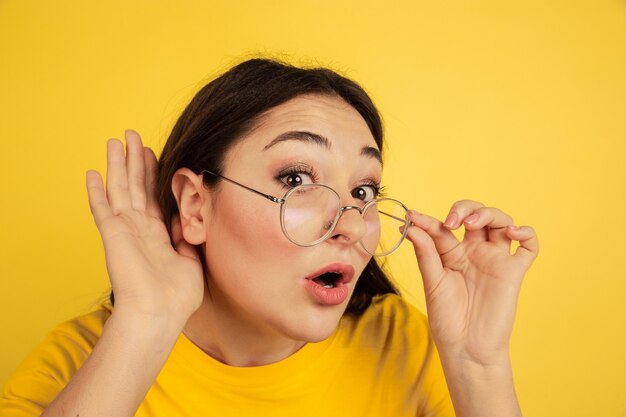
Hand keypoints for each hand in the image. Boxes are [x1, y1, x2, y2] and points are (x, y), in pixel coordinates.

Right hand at [86, 130, 203, 323]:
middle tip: (132, 135)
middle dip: (134, 161)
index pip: (153, 197)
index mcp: (157, 235)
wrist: (159, 314)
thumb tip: (187, 218)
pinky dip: (96, 191)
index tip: (153, 153)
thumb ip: (187, 237)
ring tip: (115, 141)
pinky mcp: (113, 234)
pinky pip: (102, 207)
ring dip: (117, 165)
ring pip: (120, 189)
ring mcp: (125, 230)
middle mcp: (139, 229)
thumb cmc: (177, 296)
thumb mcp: (191, 260)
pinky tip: (93, 172)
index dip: (152, 174)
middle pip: (136, 186)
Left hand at [406, 200, 537, 365]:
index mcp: (451, 253)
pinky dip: (526, 233)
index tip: (413, 217)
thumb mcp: (432, 282)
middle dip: (464, 208)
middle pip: (475, 215)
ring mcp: (494, 259)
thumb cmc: (447, 319)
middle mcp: (473, 251)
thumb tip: (412, 226)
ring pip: (501, 222)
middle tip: (452, 221)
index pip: (442, 227)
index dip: (428, 219)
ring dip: (489, 214)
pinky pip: (529, 246)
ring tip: (473, 224)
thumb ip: (426, 253)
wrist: (467, 347)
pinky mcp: (513, 271)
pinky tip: (513, 232)